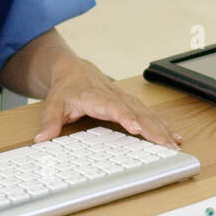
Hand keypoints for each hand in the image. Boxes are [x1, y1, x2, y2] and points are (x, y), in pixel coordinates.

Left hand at [34, 59, 182, 148]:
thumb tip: (41, 139)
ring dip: (161, 128)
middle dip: (152, 129)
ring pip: (146, 113)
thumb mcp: (52, 103)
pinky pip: (149, 114)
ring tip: (174, 144)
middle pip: (136, 112)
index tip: (136, 128)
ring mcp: (124, 99)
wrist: (72, 70)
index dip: (125, 117)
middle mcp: (113, 96)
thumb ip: (48, 122)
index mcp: (95, 96)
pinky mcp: (130, 103)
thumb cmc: (65, 88)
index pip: (112, 107)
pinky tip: (173, 136)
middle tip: (165, 145)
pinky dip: (162, 125)